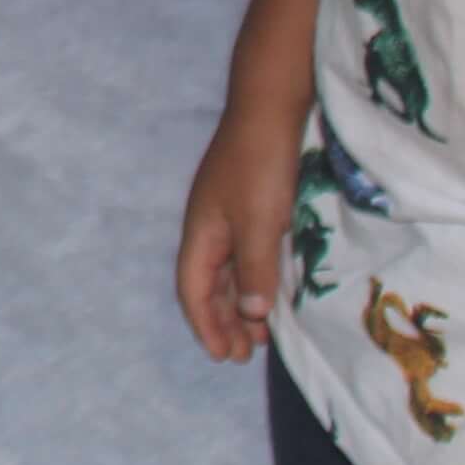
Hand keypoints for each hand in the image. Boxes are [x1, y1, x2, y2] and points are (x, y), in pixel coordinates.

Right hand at [174, 105, 298, 364]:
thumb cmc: (260, 165)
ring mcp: (231, 217)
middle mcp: (211, 228)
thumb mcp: (259, 222)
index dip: (205, 324)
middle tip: (245, 355)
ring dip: (240, 305)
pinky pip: (248, 257)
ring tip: (260, 335)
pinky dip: (255, 282)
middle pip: (209, 285)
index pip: (192, 289)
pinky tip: (272, 293)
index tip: (224, 356)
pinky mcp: (253, 208)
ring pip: (229, 273)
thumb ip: (254, 269)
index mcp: (201, 233)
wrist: (272, 108)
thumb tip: (249, 314)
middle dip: (223, 322)